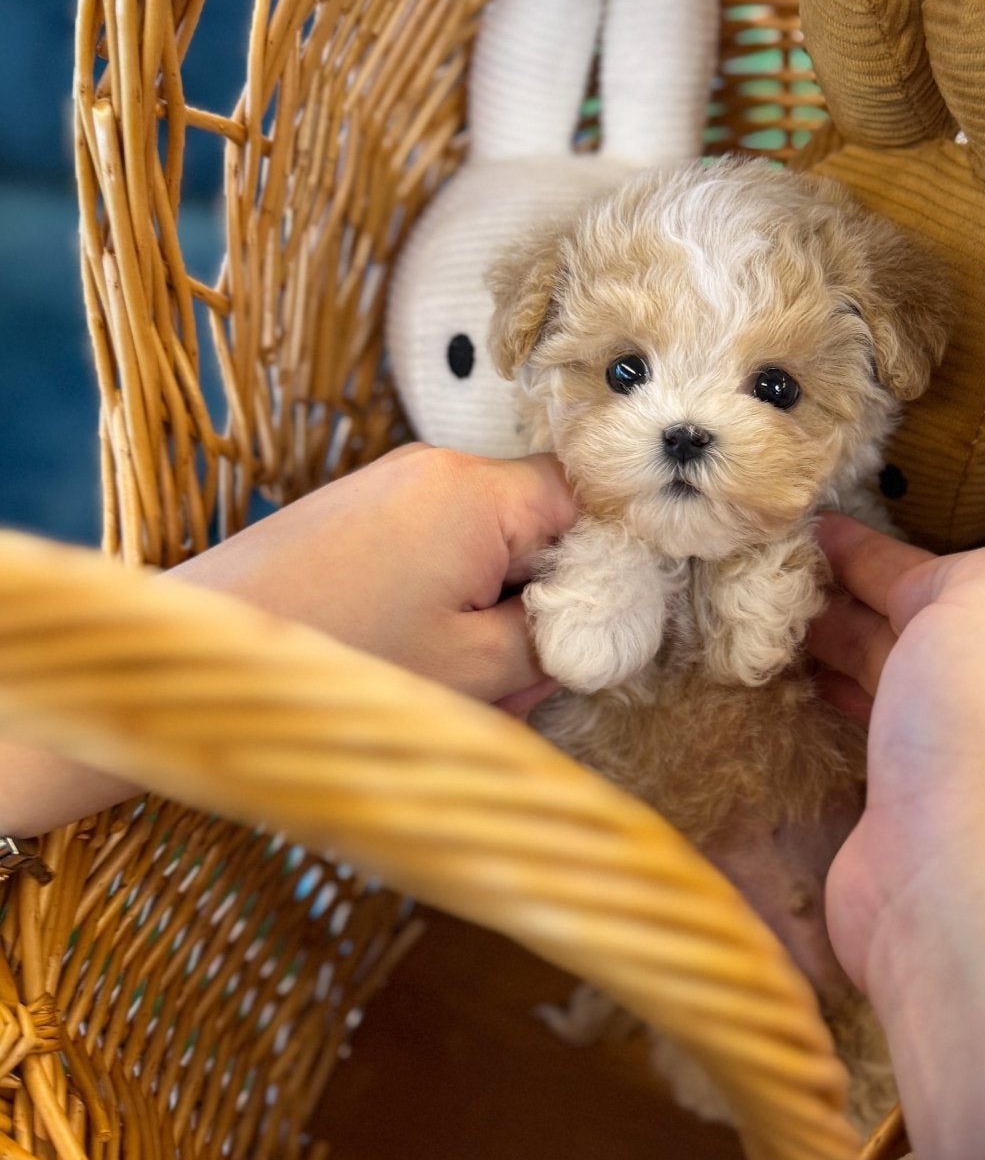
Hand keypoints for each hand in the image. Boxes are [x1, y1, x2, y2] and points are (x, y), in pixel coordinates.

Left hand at [175, 446, 573, 710]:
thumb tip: (602, 625)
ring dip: (490, 621)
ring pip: (487, 553)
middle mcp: (434, 470)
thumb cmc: (338, 665)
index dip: (613, 563)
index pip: (589, 499)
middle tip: (517, 685)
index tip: (608, 628)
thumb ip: (556, 640)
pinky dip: (444, 613)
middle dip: (541, 608)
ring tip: (454, 689)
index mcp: (475, 492)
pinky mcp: (356, 519)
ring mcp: (390, 490)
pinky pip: (436, 556)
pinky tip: (413, 670)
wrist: (197, 657)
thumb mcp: (473, 671)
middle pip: (538, 528)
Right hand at [807, 513, 984, 997]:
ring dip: (822, 640)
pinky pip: (853, 727)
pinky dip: (817, 694)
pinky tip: (777, 674)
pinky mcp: (894, 802)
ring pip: (878, 672)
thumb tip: (887, 576)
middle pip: (909, 619)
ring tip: (756, 610)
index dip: (875, 545)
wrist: (960, 883)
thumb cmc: (983, 723)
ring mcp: (947, 751)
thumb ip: (939, 568)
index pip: (946, 569)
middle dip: (842, 589)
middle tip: (763, 563)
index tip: (804, 523)